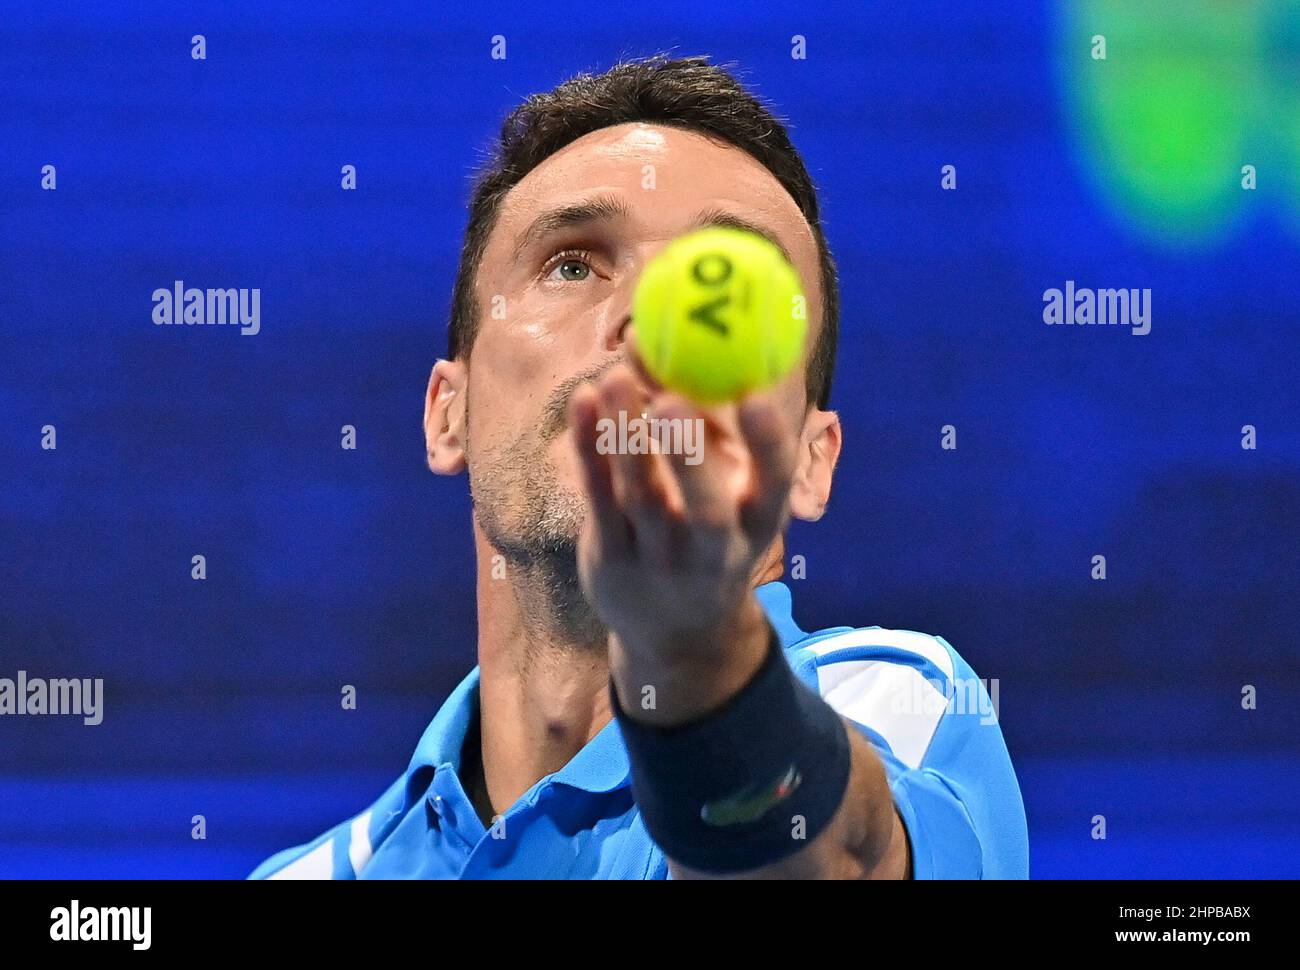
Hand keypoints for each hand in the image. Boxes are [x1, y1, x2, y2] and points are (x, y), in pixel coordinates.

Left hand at [567, 352, 796, 661]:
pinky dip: (589, 449)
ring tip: (613, 378)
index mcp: (757, 522)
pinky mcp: (611, 558)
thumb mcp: (725, 483)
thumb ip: (703, 414)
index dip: (767, 443)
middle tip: (670, 399)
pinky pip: (597, 499)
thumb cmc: (706, 530)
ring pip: (641, 498)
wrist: (673, 630)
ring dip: (626, 437)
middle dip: (688, 454)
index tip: (754, 396)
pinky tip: (582, 401)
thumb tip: (665, 336)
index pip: (772, 483)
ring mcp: (659, 559)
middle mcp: (714, 548)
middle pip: (704, 507)